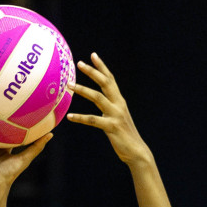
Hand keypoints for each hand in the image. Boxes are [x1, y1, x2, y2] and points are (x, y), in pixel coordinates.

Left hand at [66, 53, 151, 167]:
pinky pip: (93, 120)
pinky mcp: (112, 127)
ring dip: (82, 90)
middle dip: (92, 72)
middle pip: (105, 83)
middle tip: (79, 63)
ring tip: (69, 86)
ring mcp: (116, 115)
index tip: (93, 55)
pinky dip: (81, 118)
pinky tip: (70, 117)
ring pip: (97, 97)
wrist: (137, 151)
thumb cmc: (124, 135)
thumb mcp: (117, 117)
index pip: (110, 79)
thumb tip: (98, 100)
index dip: (102, 67)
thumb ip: (109, 107)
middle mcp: (118, 104)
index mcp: (119, 101)